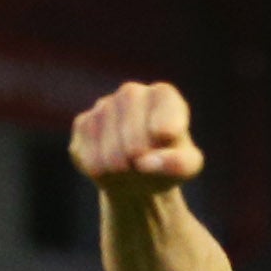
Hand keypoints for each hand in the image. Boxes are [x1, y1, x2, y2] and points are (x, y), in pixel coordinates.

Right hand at [70, 80, 203, 189]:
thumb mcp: (187, 167)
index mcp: (164, 96)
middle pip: (131, 114)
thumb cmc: (169, 164)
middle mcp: (132, 93)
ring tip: (129, 171)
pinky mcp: (83, 123)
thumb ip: (178, 163)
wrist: (140, 176)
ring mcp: (104, 105)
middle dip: (137, 146)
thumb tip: (144, 162)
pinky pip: (87, 147)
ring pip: (105, 132)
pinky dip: (99, 167)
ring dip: (118, 162)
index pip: (164, 97)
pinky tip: (110, 170)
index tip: (165, 137)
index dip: (163, 116)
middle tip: (142, 166)